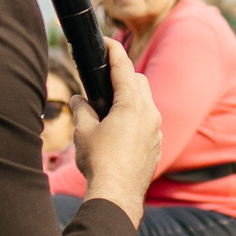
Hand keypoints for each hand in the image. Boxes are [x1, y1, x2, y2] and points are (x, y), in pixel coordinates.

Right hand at [76, 39, 160, 228]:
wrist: (118, 195)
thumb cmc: (100, 162)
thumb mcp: (84, 131)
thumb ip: (82, 109)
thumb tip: (80, 99)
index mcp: (132, 105)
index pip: (124, 68)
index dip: (114, 51)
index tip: (106, 41)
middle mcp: (150, 114)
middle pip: (139, 81)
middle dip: (123, 74)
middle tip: (103, 75)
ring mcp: (156, 130)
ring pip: (145, 102)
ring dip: (130, 97)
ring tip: (109, 103)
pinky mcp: (156, 144)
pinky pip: (148, 121)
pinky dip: (135, 116)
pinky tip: (119, 127)